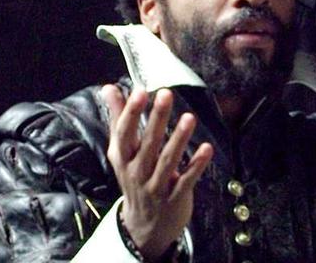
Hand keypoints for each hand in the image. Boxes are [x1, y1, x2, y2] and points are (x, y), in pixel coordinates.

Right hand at [100, 85, 213, 260]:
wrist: (143, 227)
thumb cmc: (133, 178)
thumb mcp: (122, 151)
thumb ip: (118, 118)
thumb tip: (108, 88)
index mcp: (123, 157)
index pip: (124, 133)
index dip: (131, 112)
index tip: (140, 91)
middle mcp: (137, 171)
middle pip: (148, 143)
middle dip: (156, 118)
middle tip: (166, 94)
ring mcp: (156, 186)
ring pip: (167, 161)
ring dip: (178, 139)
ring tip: (189, 118)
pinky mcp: (175, 197)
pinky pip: (186, 179)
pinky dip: (196, 164)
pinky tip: (207, 148)